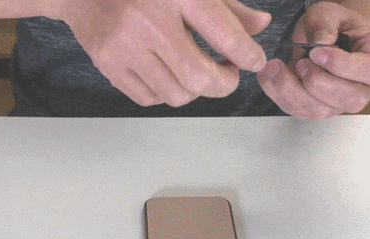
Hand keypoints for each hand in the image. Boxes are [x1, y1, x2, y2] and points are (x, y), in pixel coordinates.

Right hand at [55, 0, 270, 106]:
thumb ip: (228, 6)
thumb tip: (260, 26)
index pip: (226, 35)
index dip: (248, 55)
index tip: (254, 61)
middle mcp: (150, 21)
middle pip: (200, 77)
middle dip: (224, 83)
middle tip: (228, 74)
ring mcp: (126, 46)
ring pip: (177, 94)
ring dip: (196, 90)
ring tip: (197, 72)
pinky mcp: (109, 64)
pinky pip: (150, 98)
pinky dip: (166, 92)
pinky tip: (168, 73)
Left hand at [257, 1, 369, 118]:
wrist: (330, 39)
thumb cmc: (338, 27)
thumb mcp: (332, 13)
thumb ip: (326, 23)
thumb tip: (322, 41)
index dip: (342, 66)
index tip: (317, 52)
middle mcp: (364, 88)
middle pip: (348, 99)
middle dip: (318, 82)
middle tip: (300, 62)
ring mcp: (341, 103)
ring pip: (320, 110)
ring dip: (293, 91)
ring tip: (276, 68)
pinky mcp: (319, 109)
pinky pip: (300, 111)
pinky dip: (281, 95)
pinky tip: (271, 77)